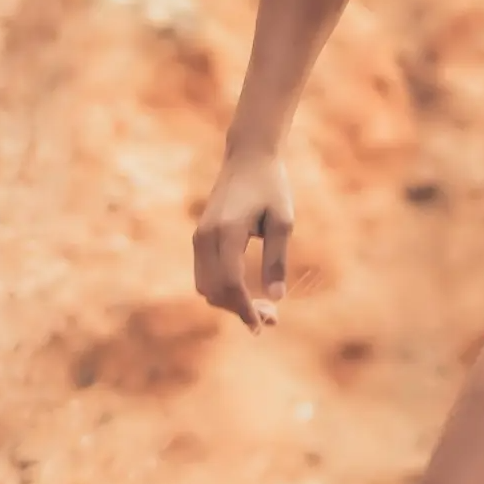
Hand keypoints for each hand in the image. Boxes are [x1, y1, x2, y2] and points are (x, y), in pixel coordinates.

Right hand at [191, 152, 294, 329]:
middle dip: (240, 310)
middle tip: (273, 319)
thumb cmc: (271, 187)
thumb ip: (277, 259)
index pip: (231, 283)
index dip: (245, 309)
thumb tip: (276, 297)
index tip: (262, 326)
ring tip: (264, 310)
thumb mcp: (283, 221)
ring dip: (230, 303)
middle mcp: (206, 236)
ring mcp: (200, 237)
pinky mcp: (200, 238)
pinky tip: (247, 296)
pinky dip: (223, 290)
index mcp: (227, 231)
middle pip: (215, 290)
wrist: (248, 157)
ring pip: (206, 286)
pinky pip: (205, 275)